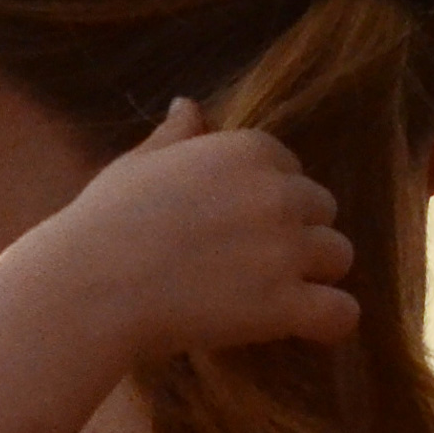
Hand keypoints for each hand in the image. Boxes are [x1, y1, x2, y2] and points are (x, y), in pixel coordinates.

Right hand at [48, 100, 358, 354]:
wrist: (91, 285)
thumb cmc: (104, 222)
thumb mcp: (139, 164)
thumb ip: (176, 136)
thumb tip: (189, 105)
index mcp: (248, 150)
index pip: (292, 169)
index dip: (266, 200)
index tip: (233, 225)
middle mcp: (279, 193)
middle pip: (322, 210)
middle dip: (295, 234)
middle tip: (249, 264)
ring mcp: (287, 249)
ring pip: (339, 256)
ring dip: (313, 275)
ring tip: (271, 297)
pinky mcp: (287, 304)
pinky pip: (342, 313)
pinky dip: (328, 321)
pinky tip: (301, 326)